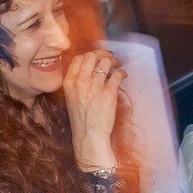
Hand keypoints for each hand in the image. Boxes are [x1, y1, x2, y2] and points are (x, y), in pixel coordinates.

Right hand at [64, 50, 126, 169]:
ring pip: (105, 63)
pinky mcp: (108, 93)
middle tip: (110, 59)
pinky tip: (123, 76)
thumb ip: (77, 83)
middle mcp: (80, 82)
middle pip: (92, 56)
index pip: (78, 59)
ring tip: (117, 67)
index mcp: (69, 83)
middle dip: (103, 55)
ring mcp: (95, 87)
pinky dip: (122, 73)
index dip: (89, 55)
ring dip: (114, 62)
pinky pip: (117, 75)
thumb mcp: (71, 98)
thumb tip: (90, 70)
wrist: (89, 136)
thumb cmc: (81, 120)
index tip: (97, 58)